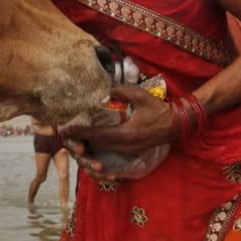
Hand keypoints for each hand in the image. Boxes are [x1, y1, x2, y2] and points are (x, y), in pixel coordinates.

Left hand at [59, 85, 175, 178]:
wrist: (176, 124)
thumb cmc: (158, 109)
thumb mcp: (140, 96)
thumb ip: (122, 91)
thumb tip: (106, 89)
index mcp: (126, 133)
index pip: (97, 134)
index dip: (79, 132)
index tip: (65, 130)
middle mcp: (125, 145)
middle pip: (97, 145)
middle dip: (81, 140)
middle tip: (66, 133)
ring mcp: (128, 150)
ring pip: (103, 149)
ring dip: (89, 144)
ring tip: (77, 136)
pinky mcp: (131, 150)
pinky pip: (111, 151)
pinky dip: (100, 146)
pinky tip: (94, 139)